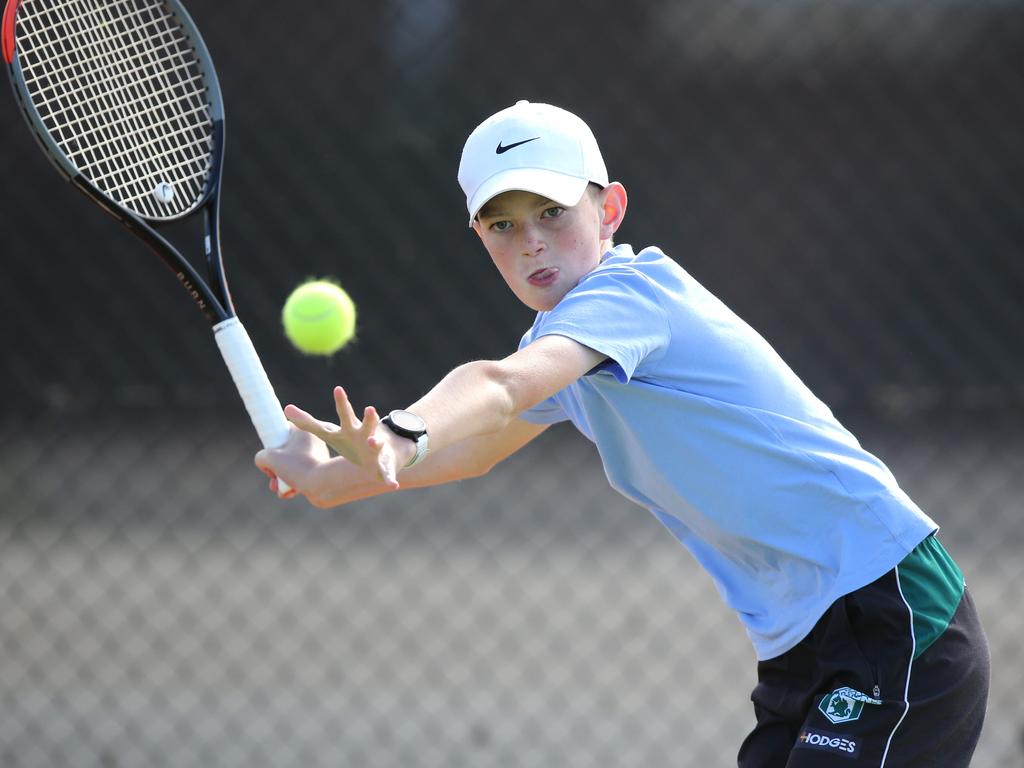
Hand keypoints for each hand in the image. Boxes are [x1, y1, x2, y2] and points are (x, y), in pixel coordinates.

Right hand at [254, 427, 329, 498]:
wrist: (323, 485)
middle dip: (276, 466)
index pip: (284, 430)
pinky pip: (304, 474)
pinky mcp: (322, 470)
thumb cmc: (297, 467)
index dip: (273, 441)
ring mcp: (319, 456)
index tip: (269, 454)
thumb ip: (261, 457)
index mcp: (304, 430)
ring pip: (295, 465)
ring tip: (277, 488)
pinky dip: (294, 483)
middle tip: (272, 475)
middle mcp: (315, 441)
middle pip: (288, 451)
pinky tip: (287, 492)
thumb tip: (264, 462)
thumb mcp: (270, 458)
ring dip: (282, 477)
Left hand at [283, 386, 404, 487]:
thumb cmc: (351, 440)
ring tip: (373, 442)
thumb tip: (286, 408)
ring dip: (376, 443)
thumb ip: (308, 423)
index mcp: (350, 429)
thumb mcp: (329, 432)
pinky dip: (389, 478)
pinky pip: (386, 473)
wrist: (385, 450)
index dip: (342, 402)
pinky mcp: (383, 465)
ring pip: (377, 444)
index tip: (338, 388)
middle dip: (368, 418)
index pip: (344, 414)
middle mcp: (365, 435)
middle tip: (369, 409)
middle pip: (365, 425)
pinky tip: (391, 485)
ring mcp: (375, 449)